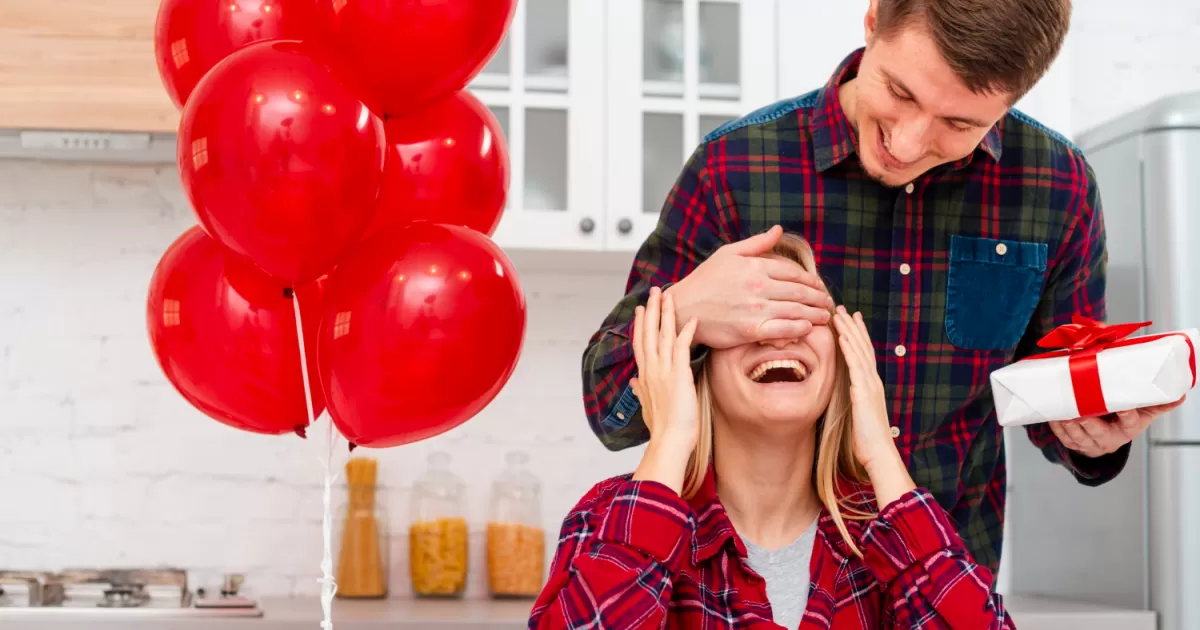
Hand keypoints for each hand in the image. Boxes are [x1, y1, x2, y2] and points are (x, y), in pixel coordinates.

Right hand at [630, 287, 700, 494]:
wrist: (669, 440)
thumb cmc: (662, 428)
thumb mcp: (647, 406)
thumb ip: (640, 390)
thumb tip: (633, 381)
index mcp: (645, 376)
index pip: (640, 344)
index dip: (641, 325)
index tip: (641, 310)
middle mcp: (651, 369)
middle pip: (649, 333)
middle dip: (652, 310)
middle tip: (654, 291)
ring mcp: (664, 370)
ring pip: (663, 334)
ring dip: (666, 313)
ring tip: (667, 295)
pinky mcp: (679, 374)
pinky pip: (682, 347)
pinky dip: (687, 332)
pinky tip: (692, 318)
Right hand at [667, 225, 832, 349]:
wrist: (683, 308)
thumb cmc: (704, 280)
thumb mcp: (727, 254)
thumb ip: (756, 243)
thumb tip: (778, 230)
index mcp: (755, 267)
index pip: (794, 272)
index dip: (812, 280)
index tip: (820, 286)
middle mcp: (758, 287)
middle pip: (800, 292)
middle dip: (819, 298)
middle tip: (828, 303)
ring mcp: (755, 309)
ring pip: (796, 311)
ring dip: (815, 314)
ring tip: (824, 317)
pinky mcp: (750, 330)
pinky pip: (783, 329)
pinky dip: (799, 329)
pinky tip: (808, 328)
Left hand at [832, 306, 914, 507]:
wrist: (880, 454)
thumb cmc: (867, 442)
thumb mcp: (858, 417)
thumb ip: (854, 404)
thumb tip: (847, 399)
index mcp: (871, 386)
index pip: (863, 355)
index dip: (857, 337)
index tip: (849, 321)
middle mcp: (873, 381)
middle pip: (863, 347)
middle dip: (852, 327)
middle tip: (842, 308)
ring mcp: (870, 385)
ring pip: (859, 351)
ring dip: (849, 331)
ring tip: (838, 313)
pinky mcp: (864, 391)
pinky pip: (856, 365)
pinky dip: (849, 348)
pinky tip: (842, 335)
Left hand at [1051, 396, 1186, 458]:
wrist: (1106, 440)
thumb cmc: (1123, 422)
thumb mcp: (1142, 414)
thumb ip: (1157, 405)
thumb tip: (1180, 396)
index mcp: (1127, 430)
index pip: (1129, 423)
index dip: (1126, 415)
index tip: (1122, 407)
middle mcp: (1108, 439)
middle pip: (1098, 433)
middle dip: (1089, 423)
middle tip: (1080, 413)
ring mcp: (1089, 444)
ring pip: (1077, 436)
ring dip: (1068, 425)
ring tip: (1061, 411)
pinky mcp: (1073, 444)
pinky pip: (1063, 437)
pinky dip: (1056, 427)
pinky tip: (1052, 414)